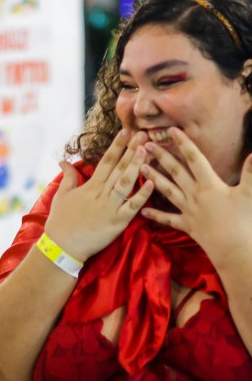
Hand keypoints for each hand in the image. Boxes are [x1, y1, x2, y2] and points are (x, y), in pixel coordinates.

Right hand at [45, 130, 153, 260]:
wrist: (62, 246)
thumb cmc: (61, 221)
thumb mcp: (62, 195)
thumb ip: (68, 177)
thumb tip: (64, 161)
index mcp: (90, 186)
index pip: (106, 161)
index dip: (117, 145)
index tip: (126, 131)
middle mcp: (102, 193)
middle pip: (119, 168)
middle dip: (132, 150)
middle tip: (144, 134)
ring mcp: (110, 207)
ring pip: (126, 183)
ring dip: (137, 166)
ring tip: (147, 151)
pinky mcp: (117, 222)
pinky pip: (132, 207)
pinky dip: (142, 195)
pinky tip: (151, 183)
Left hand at [141, 127, 251, 260]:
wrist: (235, 250)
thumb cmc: (244, 221)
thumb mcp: (249, 194)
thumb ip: (251, 173)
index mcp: (208, 185)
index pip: (194, 159)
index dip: (183, 143)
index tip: (171, 130)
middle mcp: (194, 195)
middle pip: (175, 172)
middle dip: (161, 157)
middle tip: (145, 145)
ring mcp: (188, 210)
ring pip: (167, 191)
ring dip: (153, 179)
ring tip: (140, 168)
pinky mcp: (186, 225)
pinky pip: (168, 219)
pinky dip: (156, 215)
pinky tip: (143, 210)